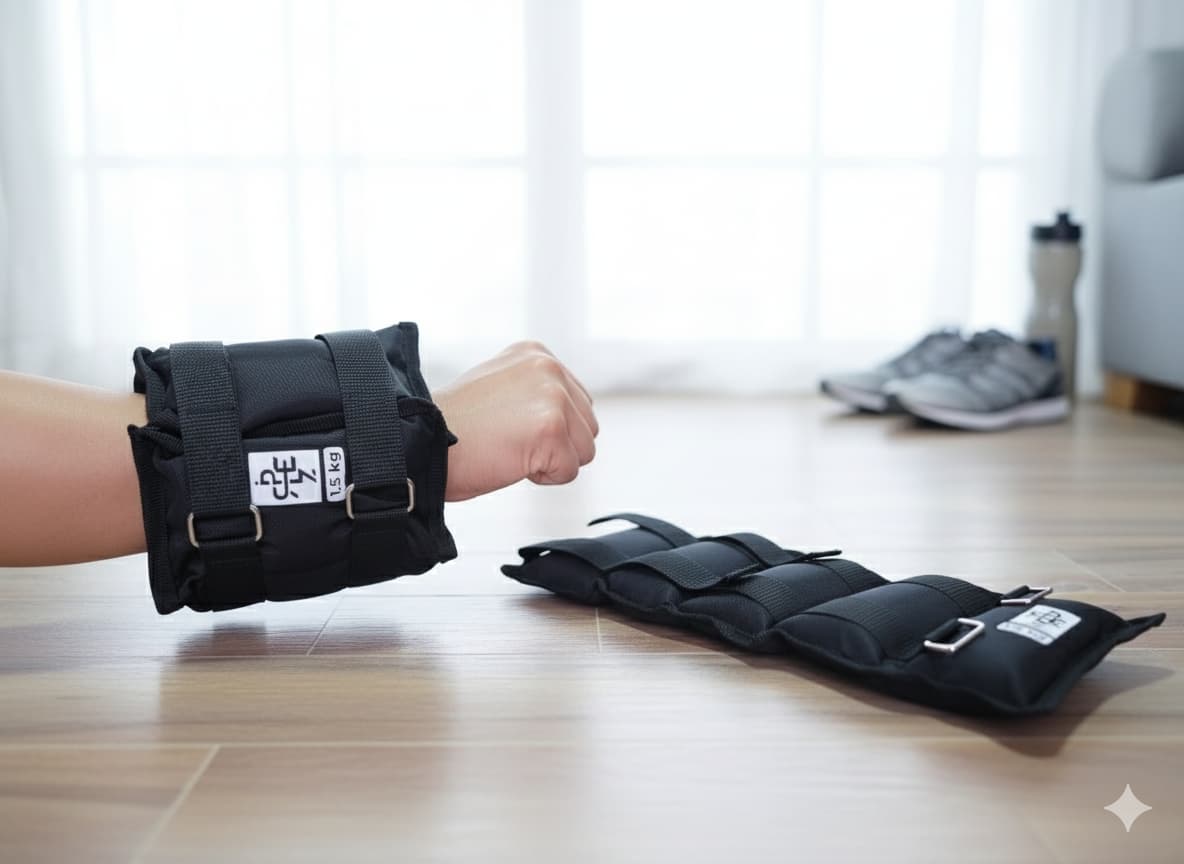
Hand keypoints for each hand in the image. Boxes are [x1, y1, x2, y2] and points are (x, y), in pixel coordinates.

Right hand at [432, 341, 598, 501]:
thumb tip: (570, 418)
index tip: (507, 427)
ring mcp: (553, 396)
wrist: (416, 439)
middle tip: (506, 441)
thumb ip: (537, 393)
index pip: (577, 405)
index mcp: (537, 354)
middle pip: (587, 428)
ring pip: (584, 451)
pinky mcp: (551, 428)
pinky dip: (540, 477)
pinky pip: (568, 472)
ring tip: (507, 448)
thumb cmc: (451, 425)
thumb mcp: (500, 388)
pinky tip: (508, 460)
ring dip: (549, 461)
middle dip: (554, 445)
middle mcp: (549, 368)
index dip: (545, 429)